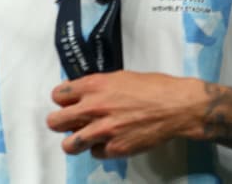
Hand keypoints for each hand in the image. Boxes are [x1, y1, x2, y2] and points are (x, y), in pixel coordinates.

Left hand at [47, 71, 204, 158]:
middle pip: (55, 121)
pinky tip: (108, 142)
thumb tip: (82, 95)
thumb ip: (96, 87)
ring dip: (75, 141)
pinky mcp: (115, 149)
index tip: (68, 103)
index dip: (62, 100)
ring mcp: (103, 131)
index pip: (57, 95)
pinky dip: (99, 149)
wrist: (176, 106)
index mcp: (93, 86)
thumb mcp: (118, 77)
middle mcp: (93, 108)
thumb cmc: (152, 87)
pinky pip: (95, 154)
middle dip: (60, 122)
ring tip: (83, 137)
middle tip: (69, 122)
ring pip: (69, 145)